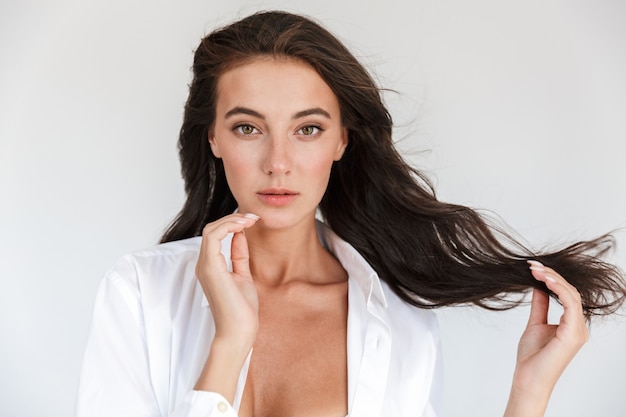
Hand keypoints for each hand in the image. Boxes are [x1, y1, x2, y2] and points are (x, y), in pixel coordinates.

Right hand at [195, 212, 260, 347]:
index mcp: (210, 266)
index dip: (232, 223)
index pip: (215, 235)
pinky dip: (228, 227)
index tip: (252, 220)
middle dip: (233, 218)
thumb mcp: (243, 276)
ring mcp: (205, 266)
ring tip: (250, 219)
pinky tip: (243, 226)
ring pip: (211, 229)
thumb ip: (239, 255)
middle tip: (253, 217)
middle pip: (212, 229)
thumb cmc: (241, 310)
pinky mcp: (210, 268)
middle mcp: (204, 265)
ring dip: (231, 220)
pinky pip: (213, 237)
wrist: (239, 332)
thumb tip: (240, 235)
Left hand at [504, 261, 588, 416]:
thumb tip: (538, 286)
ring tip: (536, 270)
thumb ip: (540, 305)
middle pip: (570, 292)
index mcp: (571, 325)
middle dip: (551, 275)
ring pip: (571, 295)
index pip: (566, 294)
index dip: (551, 279)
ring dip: (553, 279)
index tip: (534, 268)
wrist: (528, 378)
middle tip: (533, 265)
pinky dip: (558, 290)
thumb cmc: (531, 357)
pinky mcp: (573, 335)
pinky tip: (545, 281)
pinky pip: (571, 305)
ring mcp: (578, 331)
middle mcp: (578, 327)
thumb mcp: (535, 323)